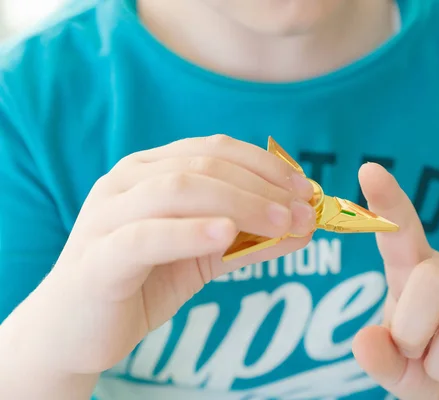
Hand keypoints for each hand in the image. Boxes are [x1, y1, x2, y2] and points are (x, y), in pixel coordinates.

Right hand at [35, 134, 315, 374]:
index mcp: (151, 170)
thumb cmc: (144, 282)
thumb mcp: (205, 256)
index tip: (306, 188)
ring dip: (240, 203)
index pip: (215, 150)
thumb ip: (250, 240)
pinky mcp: (97, 258)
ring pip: (179, 190)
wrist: (78, 330)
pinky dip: (190, 231)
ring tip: (282, 222)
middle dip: (262, 187)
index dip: (266, 165)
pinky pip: (145, 236)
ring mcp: (107, 215)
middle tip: (303, 211)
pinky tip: (226, 234)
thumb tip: (305, 227)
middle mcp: (127, 181)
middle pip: (204, 166)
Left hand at [352, 163, 438, 399]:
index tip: (368, 170)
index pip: (401, 232)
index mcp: (415, 273)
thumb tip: (364, 340)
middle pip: (431, 279)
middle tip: (414, 351)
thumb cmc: (427, 366)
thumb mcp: (395, 366)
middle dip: (414, 329)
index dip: (387, 202)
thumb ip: (378, 355)